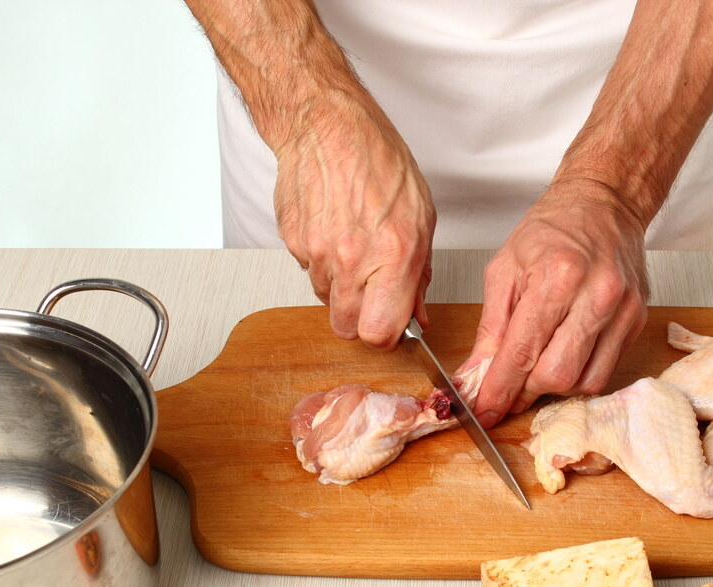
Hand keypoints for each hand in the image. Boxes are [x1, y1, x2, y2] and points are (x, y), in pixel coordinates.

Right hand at [273, 92, 435, 349]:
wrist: (327, 126)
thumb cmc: (377, 160)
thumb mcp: (420, 217)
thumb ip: (418, 273)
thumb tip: (417, 311)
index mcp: (392, 255)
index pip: (379, 333)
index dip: (385, 334)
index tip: (391, 322)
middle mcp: (351, 259)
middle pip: (347, 328)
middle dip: (360, 317)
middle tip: (371, 292)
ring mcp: (317, 253)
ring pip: (327, 300)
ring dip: (341, 287)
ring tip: (353, 247)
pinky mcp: (292, 243)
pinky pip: (309, 271)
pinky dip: (322, 261)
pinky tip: (334, 231)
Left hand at [467, 179, 649, 426]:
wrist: (603, 204)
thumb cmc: (553, 229)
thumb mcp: (505, 269)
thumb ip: (491, 328)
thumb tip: (476, 375)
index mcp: (557, 276)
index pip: (522, 351)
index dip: (500, 390)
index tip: (484, 411)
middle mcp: (596, 295)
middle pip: (557, 375)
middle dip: (526, 391)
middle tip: (509, 387)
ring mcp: (622, 310)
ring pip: (585, 382)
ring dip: (554, 386)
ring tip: (537, 366)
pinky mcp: (637, 321)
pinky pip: (605, 371)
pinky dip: (579, 375)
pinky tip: (563, 356)